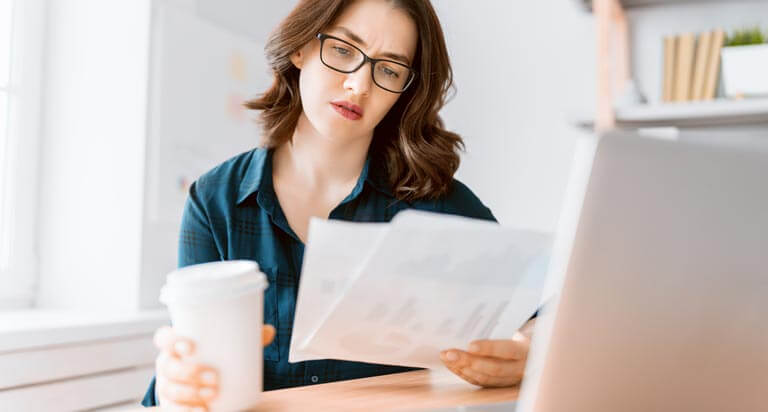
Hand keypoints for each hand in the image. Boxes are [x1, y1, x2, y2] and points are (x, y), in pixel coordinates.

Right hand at [153, 324, 275, 410]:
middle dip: (187, 372)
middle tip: (214, 377)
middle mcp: (167, 364)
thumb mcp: (227, 347)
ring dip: (189, 393)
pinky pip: (171, 409)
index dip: (171, 340)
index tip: (190, 346)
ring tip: (212, 394)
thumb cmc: (215, 357)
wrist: (206, 382)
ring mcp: (167, 385)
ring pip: (169, 388)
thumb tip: (270, 331)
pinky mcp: (171, 404)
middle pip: (167, 366)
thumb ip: (248, 338)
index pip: (163, 338)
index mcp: (176, 345)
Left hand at [440, 318, 534, 387]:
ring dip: (461, 368)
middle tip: (449, 353)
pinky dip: (463, 374)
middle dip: (468, 361)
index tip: (470, 345)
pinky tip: (452, 365)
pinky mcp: (500, 384)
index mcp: (525, 351)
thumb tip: (470, 321)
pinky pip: (480, 382)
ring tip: (446, 357)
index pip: (507, 350)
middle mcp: (519, 368)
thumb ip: (500, 328)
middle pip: (493, 368)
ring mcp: (509, 379)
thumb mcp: (516, 329)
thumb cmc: (520, 337)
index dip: (489, 348)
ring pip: (484, 378)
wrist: (535, 352)